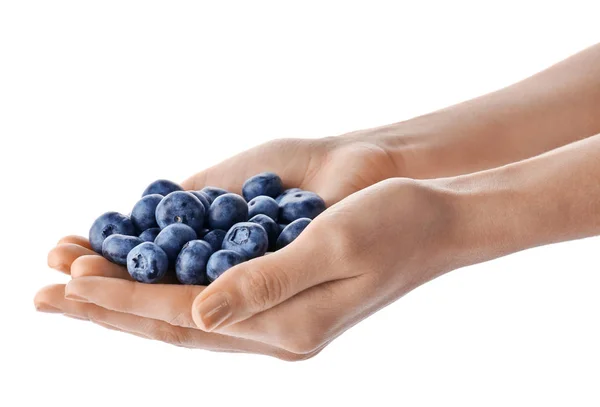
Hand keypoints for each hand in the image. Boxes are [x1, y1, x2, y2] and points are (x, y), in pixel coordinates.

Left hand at [37, 178, 456, 356]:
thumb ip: (265, 285)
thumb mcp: (332, 247)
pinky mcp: (281, 295)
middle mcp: (275, 332)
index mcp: (286, 328)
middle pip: (173, 323)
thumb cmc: (394, 225)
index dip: (123, 299)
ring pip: (185, 312)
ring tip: (77, 283)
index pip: (183, 317)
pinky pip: (210, 295)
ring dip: (130, 298)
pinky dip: (167, 284)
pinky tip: (142, 273)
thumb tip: (197, 315)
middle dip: (108, 308)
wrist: (436, 222)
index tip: (68, 283)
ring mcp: (277, 318)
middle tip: (46, 293)